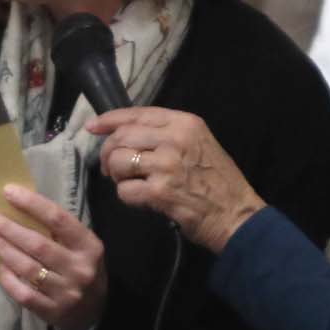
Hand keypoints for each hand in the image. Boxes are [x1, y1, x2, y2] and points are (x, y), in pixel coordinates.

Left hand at [0, 184, 106, 329]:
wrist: (94, 314)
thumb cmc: (82, 270)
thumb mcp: (82, 248)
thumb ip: (59, 232)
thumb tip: (20, 207)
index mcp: (89, 246)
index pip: (58, 220)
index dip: (32, 204)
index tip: (8, 191)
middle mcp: (79, 269)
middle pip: (38, 244)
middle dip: (8, 228)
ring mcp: (66, 292)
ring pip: (27, 268)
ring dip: (3, 249)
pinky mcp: (52, 311)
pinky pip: (23, 293)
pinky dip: (8, 278)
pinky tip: (0, 266)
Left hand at [88, 108, 264, 254]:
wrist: (237, 215)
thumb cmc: (219, 182)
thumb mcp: (200, 144)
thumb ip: (168, 135)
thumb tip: (127, 134)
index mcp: (185, 123)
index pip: (137, 114)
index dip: (110, 120)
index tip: (93, 127)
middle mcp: (175, 139)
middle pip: (122, 137)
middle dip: (109, 153)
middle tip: (112, 168)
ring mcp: (166, 165)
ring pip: (119, 162)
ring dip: (117, 176)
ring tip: (130, 183)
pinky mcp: (160, 192)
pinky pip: (125, 190)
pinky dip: (127, 197)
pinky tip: (141, 199)